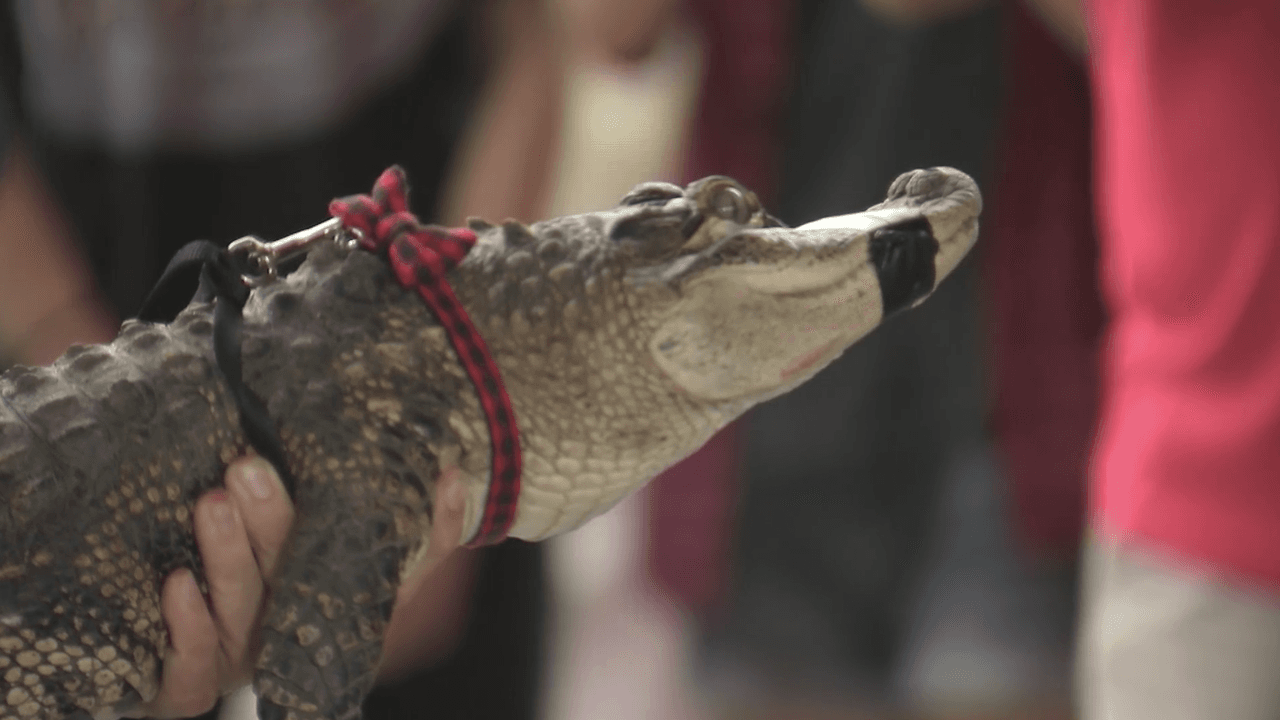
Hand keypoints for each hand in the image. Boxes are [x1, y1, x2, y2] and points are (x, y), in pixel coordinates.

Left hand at [137, 459, 470, 717]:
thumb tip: (453, 475)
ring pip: (239, 616)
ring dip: (227, 558)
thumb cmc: (258, 581)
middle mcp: (291, 629)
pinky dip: (187, 628)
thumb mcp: (316, 542)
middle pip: (292, 580)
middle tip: (249, 467)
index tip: (443, 480)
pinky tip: (179, 582)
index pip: (395, 575)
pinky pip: (192, 671)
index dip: (430, 534)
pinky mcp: (188, 689)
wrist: (166, 658)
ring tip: (211, 503)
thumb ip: (386, 519)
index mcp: (332, 601)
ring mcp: (241, 659)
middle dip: (271, 521)